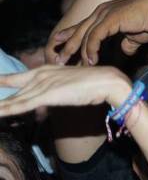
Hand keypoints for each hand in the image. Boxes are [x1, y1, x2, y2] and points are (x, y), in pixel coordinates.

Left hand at [0, 65, 131, 117]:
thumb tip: (59, 94)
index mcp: (46, 70)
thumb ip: (59, 89)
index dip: (4, 81)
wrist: (106, 81)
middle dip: (0, 96)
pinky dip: (6, 109)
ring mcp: (42, 85)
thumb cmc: (95, 82)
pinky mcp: (46, 95)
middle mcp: (40, 75)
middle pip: (12, 87)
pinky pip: (21, 105)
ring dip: (0, 106)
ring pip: (13, 99)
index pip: (17, 78)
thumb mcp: (71, 83)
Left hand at [50, 0, 147, 65]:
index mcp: (106, 13)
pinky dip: (91, 48)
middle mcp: (102, 11)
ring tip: (73, 64)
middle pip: (79, 29)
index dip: (70, 34)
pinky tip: (91, 60)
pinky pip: (95, 36)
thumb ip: (127, 42)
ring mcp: (105, 13)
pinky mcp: (110, 18)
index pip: (83, 25)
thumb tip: (124, 50)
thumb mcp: (135, 35)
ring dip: (77, 50)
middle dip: (67, 44)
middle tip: (57, 58)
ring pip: (85, 34)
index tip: (58, 43)